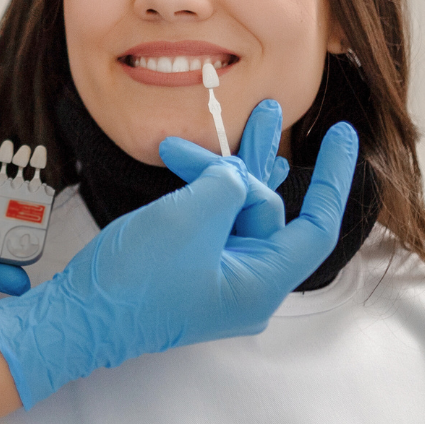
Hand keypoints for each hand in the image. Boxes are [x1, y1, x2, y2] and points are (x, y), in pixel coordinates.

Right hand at [0, 121, 357, 408]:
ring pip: (239, 206)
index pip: (316, 226)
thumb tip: (235, 175)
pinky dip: (210, 182)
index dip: (334, 177)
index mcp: (260, 281)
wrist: (80, 313)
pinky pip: (216, 215)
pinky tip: (210, 155)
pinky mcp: (193, 262)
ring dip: (234, 161)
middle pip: (269, 209)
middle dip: (261, 158)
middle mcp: (246, 280)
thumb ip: (229, 184)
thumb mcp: (194, 216)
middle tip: (272, 110)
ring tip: (247, 118)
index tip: (344, 138)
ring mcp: (218, 272)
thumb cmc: (136, 279)